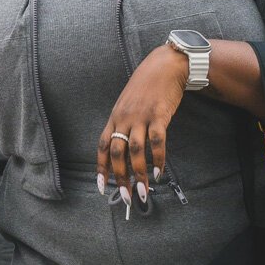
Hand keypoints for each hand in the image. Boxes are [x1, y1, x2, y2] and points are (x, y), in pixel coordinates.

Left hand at [97, 44, 186, 209]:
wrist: (163, 67)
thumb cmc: (145, 88)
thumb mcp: (128, 105)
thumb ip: (124, 125)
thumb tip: (125, 150)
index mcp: (114, 118)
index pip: (101, 146)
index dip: (100, 168)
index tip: (100, 187)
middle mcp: (123, 118)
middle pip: (116, 152)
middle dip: (119, 177)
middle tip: (124, 197)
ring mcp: (140, 117)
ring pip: (135, 150)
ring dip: (138, 174)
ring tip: (143, 192)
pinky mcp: (159, 116)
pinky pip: (157, 141)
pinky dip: (158, 159)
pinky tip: (158, 173)